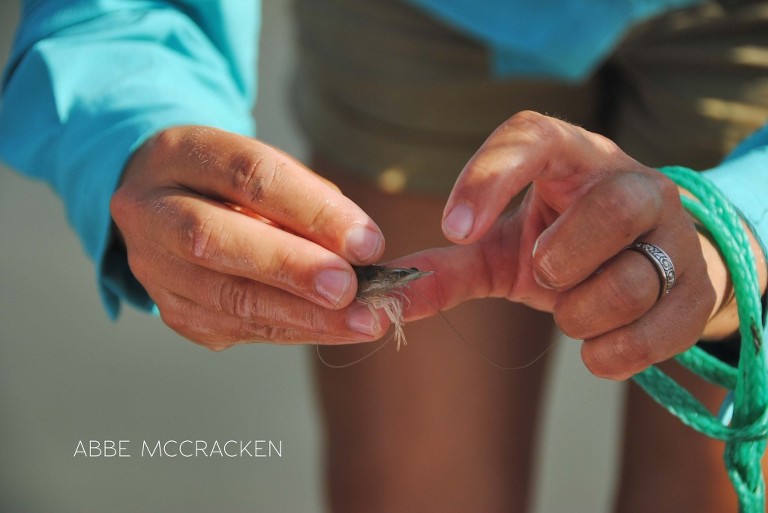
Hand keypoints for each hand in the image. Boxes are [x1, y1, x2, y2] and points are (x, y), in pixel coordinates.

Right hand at [110, 126, 385, 348]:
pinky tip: (336, 329)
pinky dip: (294, 330)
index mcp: (181, 153)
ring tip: (362, 321)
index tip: (367, 242)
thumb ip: (316, 204)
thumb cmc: (237, 187)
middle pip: (214, 239)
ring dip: (301, 315)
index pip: (248, 175)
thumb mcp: (273, 172)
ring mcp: (154, 267)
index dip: (311, 210)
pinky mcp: (173, 311)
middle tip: (350, 288)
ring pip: (223, 298)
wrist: (170, 207)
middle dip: (290, 268)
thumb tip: (370, 250)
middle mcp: (151, 210)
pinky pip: (235, 328)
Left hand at [397, 111, 750, 379]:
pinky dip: (612, 352)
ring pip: (632, 280)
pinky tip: (598, 343)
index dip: (490, 176)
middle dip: (561, 258)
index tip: (454, 229)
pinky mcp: (697, 287)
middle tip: (543, 274)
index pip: (532, 137)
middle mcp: (631, 183)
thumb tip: (383, 298)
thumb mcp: (501, 249)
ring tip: (570, 306)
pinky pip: (658, 330)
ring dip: (581, 313)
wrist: (647, 264)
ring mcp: (673, 233)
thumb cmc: (564, 245)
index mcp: (571, 157)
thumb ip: (449, 267)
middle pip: (608, 209)